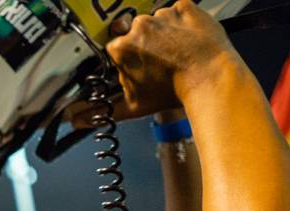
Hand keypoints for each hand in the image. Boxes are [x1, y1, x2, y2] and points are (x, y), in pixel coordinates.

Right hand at [106, 0, 240, 116]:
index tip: (139, 65)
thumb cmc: (173, 92)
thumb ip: (106, 110)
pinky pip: (180, 11)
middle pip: (136, 31)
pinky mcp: (184, 8)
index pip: (117, 47)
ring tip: (179, 51)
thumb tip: (79, 122)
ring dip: (166, 32)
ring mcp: (162, 15)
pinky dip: (184, 22)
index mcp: (121, 48)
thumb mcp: (134, 105)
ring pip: (159, 21)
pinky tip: (189, 39)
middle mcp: (138, 26)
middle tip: (161, 60)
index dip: (129, 57)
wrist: (210, 79)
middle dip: (146, 43)